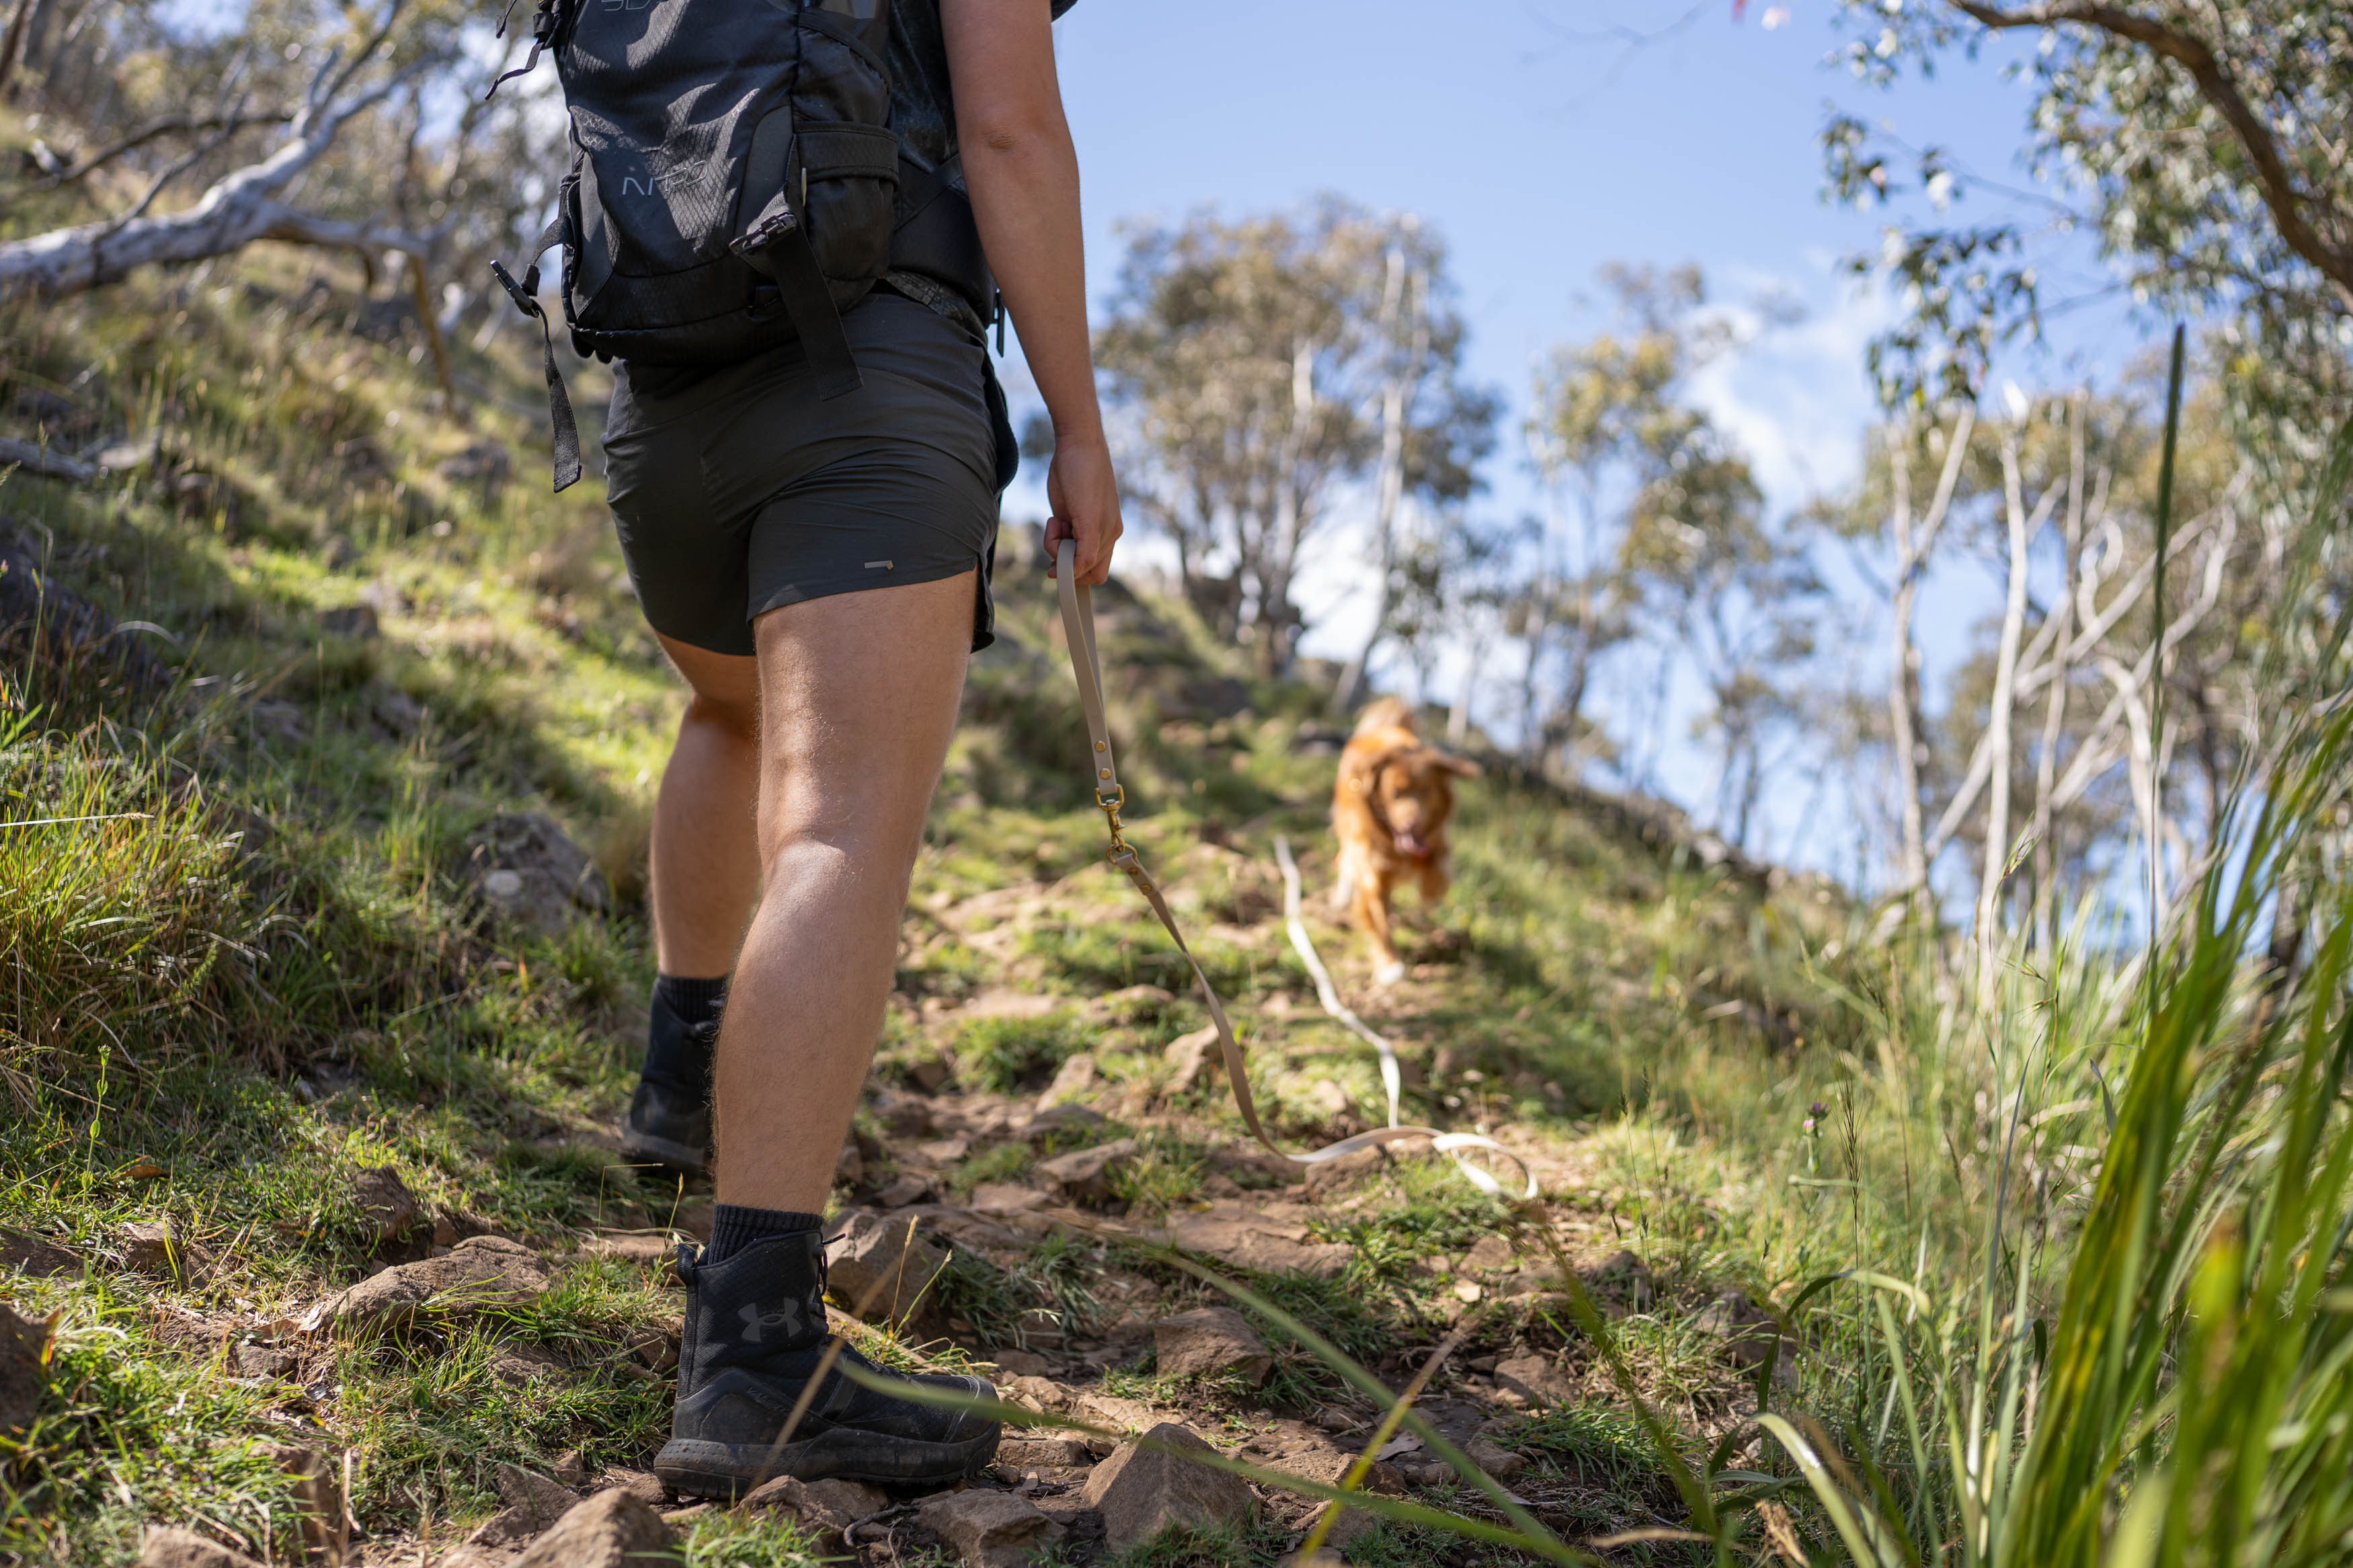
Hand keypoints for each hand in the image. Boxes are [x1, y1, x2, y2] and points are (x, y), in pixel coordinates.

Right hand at [1043, 432, 1122, 585]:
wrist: (1079, 444)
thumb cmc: (1073, 473)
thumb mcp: (1071, 511)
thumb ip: (1069, 534)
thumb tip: (1059, 559)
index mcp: (1108, 531)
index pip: (1098, 569)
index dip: (1078, 574)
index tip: (1058, 563)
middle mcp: (1111, 533)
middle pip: (1093, 574)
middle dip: (1068, 568)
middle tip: (1054, 544)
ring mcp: (1104, 529)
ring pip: (1081, 565)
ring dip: (1058, 550)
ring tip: (1055, 520)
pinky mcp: (1093, 523)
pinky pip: (1083, 557)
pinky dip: (1064, 556)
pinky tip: (1055, 523)